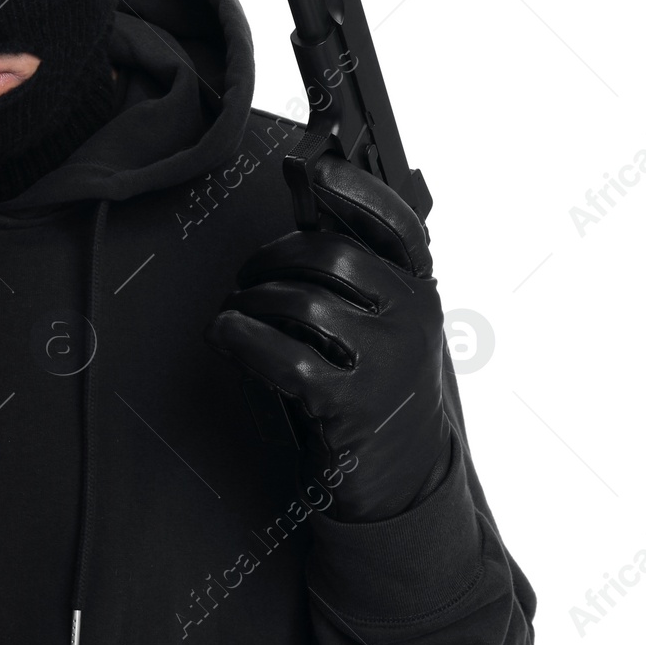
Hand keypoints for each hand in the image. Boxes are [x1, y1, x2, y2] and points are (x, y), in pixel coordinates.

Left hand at [204, 153, 451, 521]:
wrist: (401, 477)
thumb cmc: (371, 378)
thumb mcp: (371, 314)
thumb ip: (340, 249)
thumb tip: (300, 171)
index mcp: (419, 288)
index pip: (396, 224)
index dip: (352, 190)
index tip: (310, 167)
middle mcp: (414, 319)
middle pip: (329, 256)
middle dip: (272, 259)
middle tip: (247, 279)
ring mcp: (388, 363)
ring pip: (302, 303)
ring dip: (251, 303)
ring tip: (236, 315)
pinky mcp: (353, 406)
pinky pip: (285, 357)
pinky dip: (243, 338)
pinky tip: (226, 335)